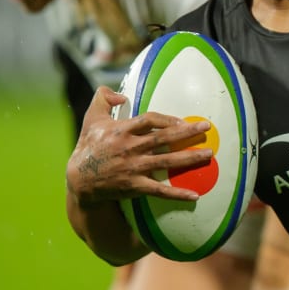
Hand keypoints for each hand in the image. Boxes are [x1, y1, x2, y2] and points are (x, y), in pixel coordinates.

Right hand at [66, 86, 212, 205]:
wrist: (79, 179)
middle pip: (163, 139)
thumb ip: (103, 98)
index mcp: (122, 130)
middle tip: (207, 128)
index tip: (183, 121)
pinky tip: (195, 195)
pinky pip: (159, 190)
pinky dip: (178, 193)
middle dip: (187, 133)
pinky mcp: (134, 186)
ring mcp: (133, 167)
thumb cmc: (89, 146)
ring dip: (189, 158)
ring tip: (209, 155)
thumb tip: (121, 94)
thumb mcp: (91, 118)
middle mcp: (130, 148)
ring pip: (166, 162)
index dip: (167, 119)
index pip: (149, 120)